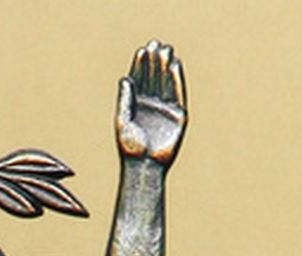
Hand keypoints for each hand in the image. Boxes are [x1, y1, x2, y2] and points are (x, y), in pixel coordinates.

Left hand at [115, 40, 186, 165]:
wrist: (144, 166)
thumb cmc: (129, 147)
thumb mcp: (122, 120)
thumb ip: (124, 99)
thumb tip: (125, 78)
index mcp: (136, 106)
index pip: (139, 80)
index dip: (140, 66)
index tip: (141, 50)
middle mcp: (151, 106)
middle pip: (153, 79)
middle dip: (154, 62)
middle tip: (154, 44)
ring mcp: (165, 110)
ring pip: (166, 84)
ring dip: (166, 67)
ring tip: (165, 50)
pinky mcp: (178, 116)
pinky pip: (178, 94)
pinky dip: (177, 80)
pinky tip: (175, 66)